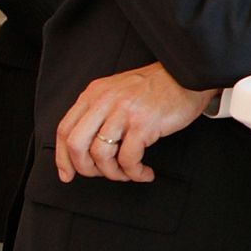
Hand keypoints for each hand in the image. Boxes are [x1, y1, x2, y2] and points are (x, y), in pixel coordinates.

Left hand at [55, 62, 216, 183]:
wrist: (188, 75)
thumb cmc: (156, 87)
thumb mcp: (118, 90)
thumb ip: (99, 110)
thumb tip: (84, 146)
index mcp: (95, 94)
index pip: (64, 129)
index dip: (62, 157)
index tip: (67, 174)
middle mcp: (105, 101)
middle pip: (76, 144)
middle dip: (84, 168)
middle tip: (100, 174)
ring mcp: (124, 112)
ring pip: (101, 155)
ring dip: (113, 173)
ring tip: (127, 174)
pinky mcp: (144, 124)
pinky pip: (129, 159)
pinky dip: (135, 172)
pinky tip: (144, 173)